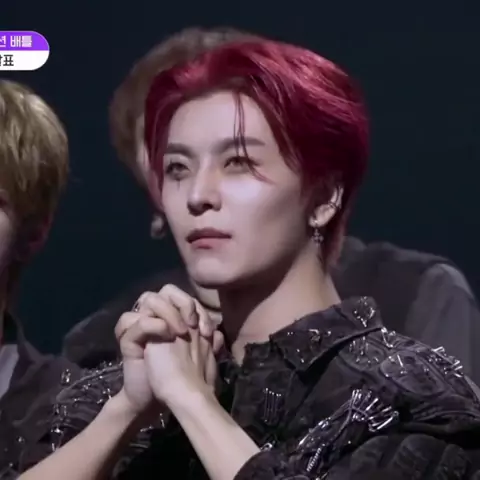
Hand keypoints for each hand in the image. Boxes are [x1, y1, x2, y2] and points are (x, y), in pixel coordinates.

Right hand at [116, 285, 222, 411]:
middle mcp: (156, 317)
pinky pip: (140, 322)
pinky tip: (168, 338)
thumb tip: (217, 333)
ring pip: (149, 299)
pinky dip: (156, 326)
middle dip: (183, 302)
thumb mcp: (198, 356)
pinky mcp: (129, 340)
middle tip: (192, 325)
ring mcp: (141, 326)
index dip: (197, 308)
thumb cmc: (178, 377)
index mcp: (172, 318)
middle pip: (166, 290)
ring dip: (169, 312)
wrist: (158, 401)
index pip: (182, 296)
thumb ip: (207, 341)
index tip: (207, 331)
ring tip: (180, 333)